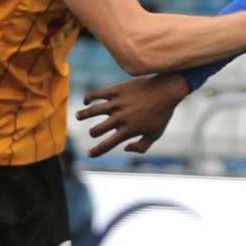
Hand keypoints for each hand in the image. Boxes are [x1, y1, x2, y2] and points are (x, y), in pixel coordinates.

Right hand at [76, 73, 190, 156]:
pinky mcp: (116, 90)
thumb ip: (141, 147)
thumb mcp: (155, 134)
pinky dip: (89, 98)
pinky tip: (86, 101)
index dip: (95, 152)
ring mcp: (117, 104)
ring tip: (78, 116)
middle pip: (96, 130)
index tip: (89, 154)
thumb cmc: (162, 114)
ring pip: (92, 111)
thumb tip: (124, 148)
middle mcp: (120, 118)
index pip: (106, 145)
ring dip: (82, 115)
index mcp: (128, 131)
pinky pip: (97, 94)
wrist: (166, 90)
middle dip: (92, 133)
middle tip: (93, 132)